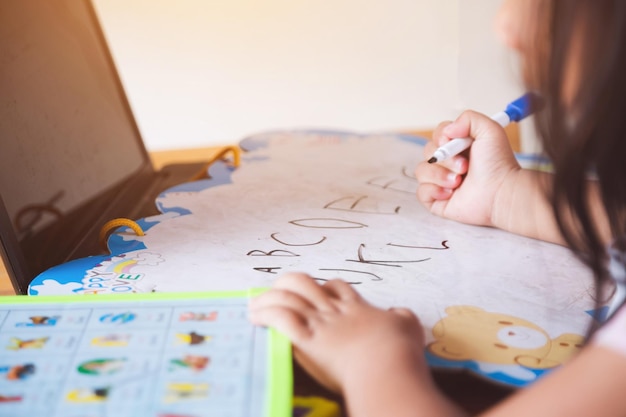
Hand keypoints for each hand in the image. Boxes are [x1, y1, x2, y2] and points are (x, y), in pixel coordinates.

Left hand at [248, 273, 427, 392]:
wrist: (387, 366)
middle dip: (286, 284)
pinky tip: (255, 317)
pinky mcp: (307, 340)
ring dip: (267, 299)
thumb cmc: (399, 349)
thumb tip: (398, 313)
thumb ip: (401, 317)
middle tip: (276, 290)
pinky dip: (265, 315)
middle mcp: (334, 311)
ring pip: (287, 298)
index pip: (335, 286)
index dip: (323, 285)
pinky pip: (281, 319)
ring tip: (255, 304)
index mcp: (356, 307)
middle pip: (304, 283)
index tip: (315, 291)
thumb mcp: (408, 326)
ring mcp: (320, 324)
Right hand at [415, 110, 520, 226]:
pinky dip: (435, 191)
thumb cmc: (498, 166)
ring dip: (440, 175)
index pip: (437, 135)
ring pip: (421, 171)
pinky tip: (451, 193)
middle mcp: (449, 163)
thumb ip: (468, 118)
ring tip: (458, 181)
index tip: (455, 143)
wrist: (500, 192)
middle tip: (464, 166)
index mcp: (459, 147)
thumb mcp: (490, 130)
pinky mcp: (436, 199)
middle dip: (445, 159)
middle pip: (428, 152)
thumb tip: (447, 130)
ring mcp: (441, 182)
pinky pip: (421, 191)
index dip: (442, 138)